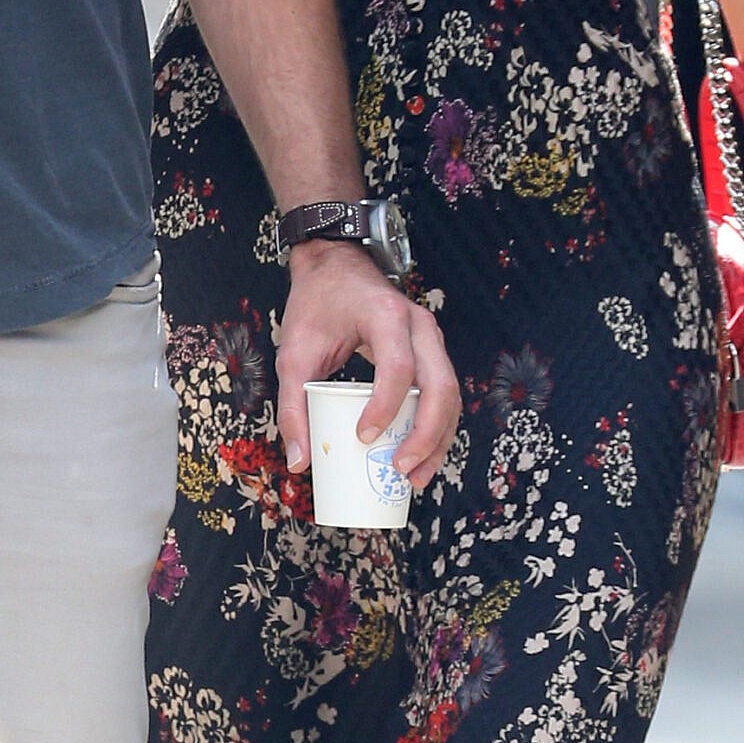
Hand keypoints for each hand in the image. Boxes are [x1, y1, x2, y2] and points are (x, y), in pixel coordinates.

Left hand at [275, 241, 460, 487]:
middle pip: (439, 385)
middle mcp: (418, 324)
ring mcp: (430, 337)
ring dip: (438, 438)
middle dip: (426, 434)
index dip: (385, 407)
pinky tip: (421, 456)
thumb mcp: (294, 352)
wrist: (334, 266)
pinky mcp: (430, 351)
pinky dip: (438, 427)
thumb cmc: (315, 305)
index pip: (397, 367)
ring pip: (450, 393)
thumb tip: (299, 462)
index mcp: (384, 315)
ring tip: (415, 476)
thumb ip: (293, 405)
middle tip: (400, 470)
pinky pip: (444, 392)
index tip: (362, 437)